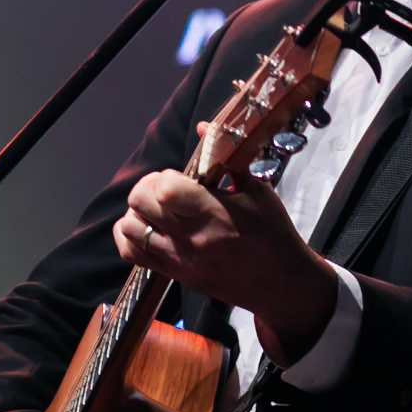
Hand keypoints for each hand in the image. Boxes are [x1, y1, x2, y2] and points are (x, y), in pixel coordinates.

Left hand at [113, 134, 338, 360]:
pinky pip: (132, 254)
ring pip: (130, 229)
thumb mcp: (258, 191)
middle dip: (147, 187)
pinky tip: (146, 227)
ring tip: (156, 209)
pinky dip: (129, 236)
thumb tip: (204, 128)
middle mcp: (192, 238)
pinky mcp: (176, 275)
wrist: (282, 284)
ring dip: (137, 211)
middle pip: (140, 204)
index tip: (179, 177)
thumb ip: (227, 159)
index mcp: (215, 213)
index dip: (164, 177)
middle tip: (165, 188)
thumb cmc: (273, 233)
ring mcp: (181, 259)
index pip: (165, 190)